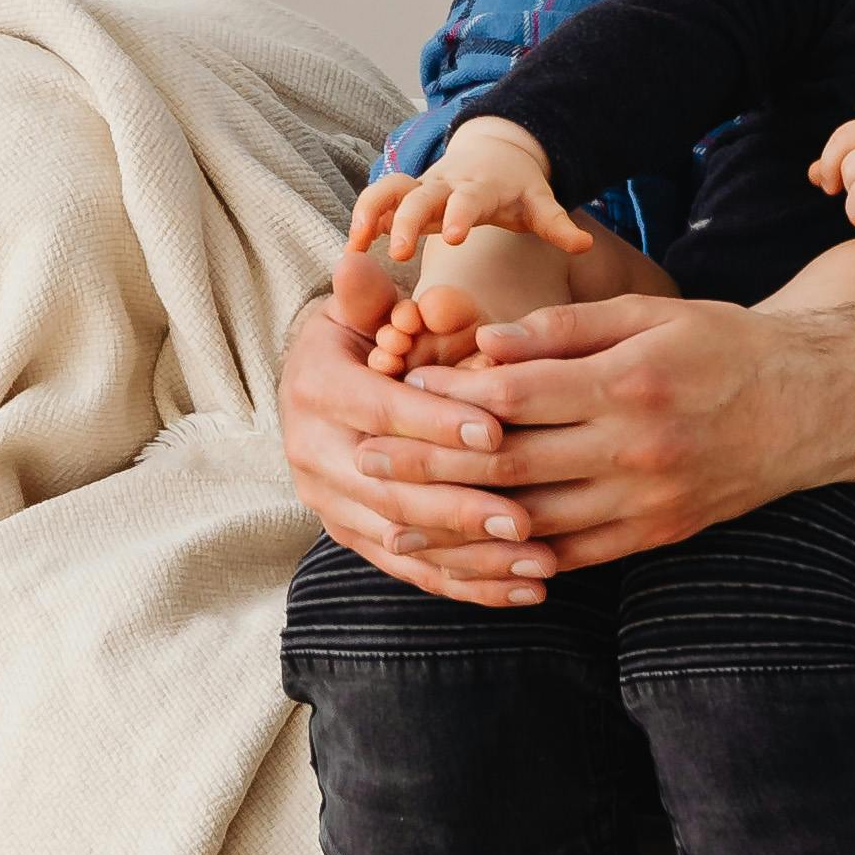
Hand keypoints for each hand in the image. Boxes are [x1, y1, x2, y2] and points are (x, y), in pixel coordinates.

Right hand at [280, 290, 562, 608]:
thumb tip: (356, 264)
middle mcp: (312, 453)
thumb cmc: (359, 336)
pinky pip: (413, 570)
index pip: (378, 413)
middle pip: (391, 491)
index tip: (496, 434)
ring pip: (406, 540)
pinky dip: (469, 585)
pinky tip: (524, 591)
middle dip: (462, 508)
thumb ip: (369, 296)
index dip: (435, 424)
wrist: (318, 385)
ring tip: (542, 564)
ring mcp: (330, 503)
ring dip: (476, 558)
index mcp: (314, 389)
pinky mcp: (354, 537)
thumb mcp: (358, 309)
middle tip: (528, 519)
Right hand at [342, 124, 588, 373]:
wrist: (495, 151)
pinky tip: (352, 249)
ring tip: (357, 245)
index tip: (453, 237)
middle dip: (408, 221)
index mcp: (479, 186)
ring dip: (371, 213)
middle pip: (419, 195)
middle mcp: (444, 183)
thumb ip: (558, 225)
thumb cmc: (518, 187)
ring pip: (388, 190)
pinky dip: (363, 219)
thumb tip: (585, 245)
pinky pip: (378, 200)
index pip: (468, 199)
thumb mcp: (540, 202)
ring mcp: (421, 186)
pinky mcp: (405, 194)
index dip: (460, 215)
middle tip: (399, 253)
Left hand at [404, 286, 854, 569]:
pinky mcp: (659, 534)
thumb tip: (481, 345)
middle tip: (366, 462)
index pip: (514, 394)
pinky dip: (522, 564)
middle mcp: (634, 447)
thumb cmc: (718, 345)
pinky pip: (578, 558)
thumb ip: (561, 332)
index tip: (392, 391)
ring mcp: (647, 499)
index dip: (446, 397)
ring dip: (460, 530)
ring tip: (397, 530)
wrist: (811, 408)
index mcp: (625, 381)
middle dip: (430, 465)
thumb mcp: (646, 313)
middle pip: (511, 462)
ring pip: (536, 524)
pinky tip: (474, 564)